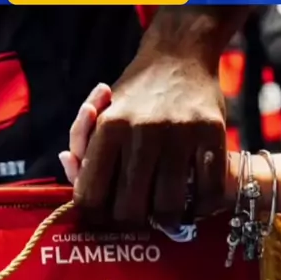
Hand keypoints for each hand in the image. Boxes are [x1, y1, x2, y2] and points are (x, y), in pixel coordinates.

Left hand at [69, 56, 225, 225]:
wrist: (180, 55)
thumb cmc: (136, 95)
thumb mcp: (102, 112)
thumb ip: (82, 145)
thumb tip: (69, 168)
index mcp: (108, 127)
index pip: (91, 196)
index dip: (96, 217)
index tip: (107, 216)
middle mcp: (141, 131)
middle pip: (129, 210)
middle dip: (132, 224)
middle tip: (139, 218)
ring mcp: (179, 133)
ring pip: (168, 207)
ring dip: (167, 222)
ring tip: (167, 217)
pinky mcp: (211, 133)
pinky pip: (208, 192)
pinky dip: (201, 208)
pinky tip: (195, 204)